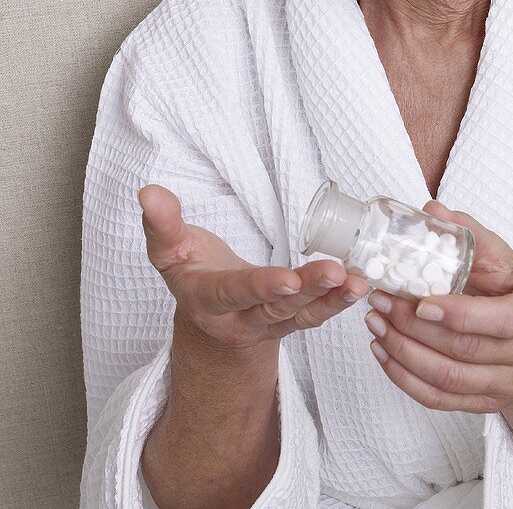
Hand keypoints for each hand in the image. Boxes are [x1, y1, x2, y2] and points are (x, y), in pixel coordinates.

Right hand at [137, 183, 370, 350]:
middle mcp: (240, 319)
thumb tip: (148, 192)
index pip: (235, 293)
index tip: (287, 278)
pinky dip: (338, 302)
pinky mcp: (290, 320)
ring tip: (358, 282)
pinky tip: (360, 283)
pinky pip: (315, 316)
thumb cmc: (191, 271)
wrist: (208, 314)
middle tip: (336, 274)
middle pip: (276, 308)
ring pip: (302, 315)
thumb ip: (161, 223)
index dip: (260, 287)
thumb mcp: (168, 250)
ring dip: (332, 299)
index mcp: (208, 299)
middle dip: (307, 292)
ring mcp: (268, 323)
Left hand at [362, 199, 512, 413]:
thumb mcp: (500, 255)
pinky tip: (384, 353)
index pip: (504, 320)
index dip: (459, 315)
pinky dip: (406, 379)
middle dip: (416, 328)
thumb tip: (432, 211)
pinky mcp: (488, 403)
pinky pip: (441, 400)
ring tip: (376, 324)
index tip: (420, 301)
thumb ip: (468, 232)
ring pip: (450, 379)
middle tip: (382, 302)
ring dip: (404, 353)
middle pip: (468, 351)